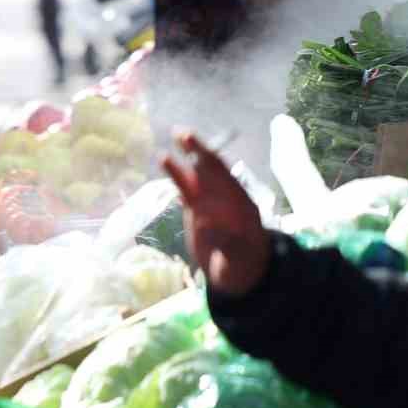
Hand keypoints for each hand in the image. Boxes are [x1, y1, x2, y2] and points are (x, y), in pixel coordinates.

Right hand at [160, 130, 271, 296]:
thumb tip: (209, 226)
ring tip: (176, 137)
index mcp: (241, 207)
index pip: (228, 183)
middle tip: (184, 135)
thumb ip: (229, 245)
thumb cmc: (241, 266)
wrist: (236, 272)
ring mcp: (211, 202)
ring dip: (187, 158)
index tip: (201, 156)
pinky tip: (165, 161)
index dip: (215, 169)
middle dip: (200, 152)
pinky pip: (186, 189)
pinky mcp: (196, 209)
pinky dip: (178, 176)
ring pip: (198, 176)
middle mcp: (226, 199)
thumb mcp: (238, 260)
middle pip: (213, 171)